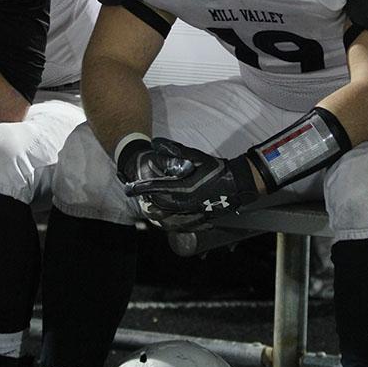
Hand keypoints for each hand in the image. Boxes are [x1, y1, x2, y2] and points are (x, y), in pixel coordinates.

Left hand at [123, 138, 259, 230]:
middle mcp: (185, 204)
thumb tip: (156, 142)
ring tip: (150, 208)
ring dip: (157, 213)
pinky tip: (167, 219)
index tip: (129, 188)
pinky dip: (170, 222)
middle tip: (140, 195)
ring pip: (167, 218)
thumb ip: (175, 150)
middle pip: (158, 206)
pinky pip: (179, 224)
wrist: (237, 185)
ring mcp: (192, 213)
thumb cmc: (216, 170)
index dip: (141, 188)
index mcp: (183, 189)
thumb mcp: (197, 157)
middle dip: (148, 201)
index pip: (156, 189)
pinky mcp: (199, 218)